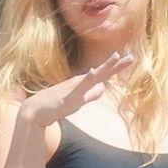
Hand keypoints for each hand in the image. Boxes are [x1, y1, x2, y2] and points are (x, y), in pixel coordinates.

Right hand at [19, 51, 135, 127]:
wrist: (36, 110)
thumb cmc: (56, 105)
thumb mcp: (79, 100)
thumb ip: (91, 94)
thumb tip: (103, 88)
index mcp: (84, 83)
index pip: (103, 73)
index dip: (116, 67)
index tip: (128, 59)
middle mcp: (80, 82)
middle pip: (102, 72)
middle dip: (116, 65)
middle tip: (131, 57)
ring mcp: (75, 88)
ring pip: (93, 76)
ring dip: (104, 67)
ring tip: (116, 56)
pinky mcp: (68, 96)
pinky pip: (79, 87)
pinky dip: (87, 79)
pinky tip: (92, 72)